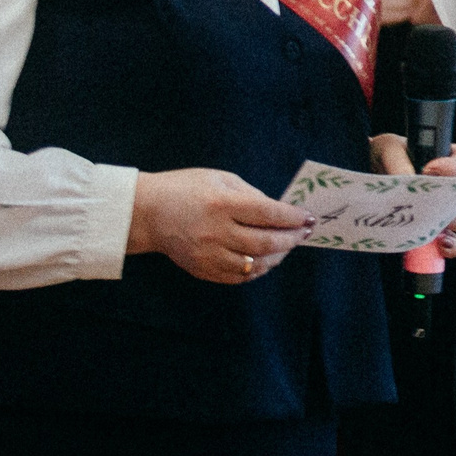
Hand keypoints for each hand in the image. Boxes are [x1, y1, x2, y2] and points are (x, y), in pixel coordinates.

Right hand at [129, 168, 315, 283]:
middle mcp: (217, 232)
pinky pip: (239, 277)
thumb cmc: (184, 189)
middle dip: (292, 239)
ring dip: (278, 256)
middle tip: (303, 234)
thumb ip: (251, 194)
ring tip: (286, 247)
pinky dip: (257, 270)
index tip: (308, 218)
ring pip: (256, 264)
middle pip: (266, 242)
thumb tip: (278, 210)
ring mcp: (209, 255)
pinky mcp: (203, 270)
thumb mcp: (219, 178)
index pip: (268, 213)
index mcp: (222, 203)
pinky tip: (265, 260)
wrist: (146, 212)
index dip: (293, 218)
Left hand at [370, 134, 455, 258]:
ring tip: (434, 225)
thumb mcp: (388, 149)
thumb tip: (409, 179)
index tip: (429, 169)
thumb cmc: (385, 154)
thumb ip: (398, 161)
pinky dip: (451, 247)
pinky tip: (440, 245)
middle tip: (435, 203)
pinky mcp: (435, 229)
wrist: (369, 174)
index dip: (454, 168)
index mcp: (447, 160)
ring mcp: (445, 210)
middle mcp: (453, 186)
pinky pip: (455, 243)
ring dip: (454, 224)